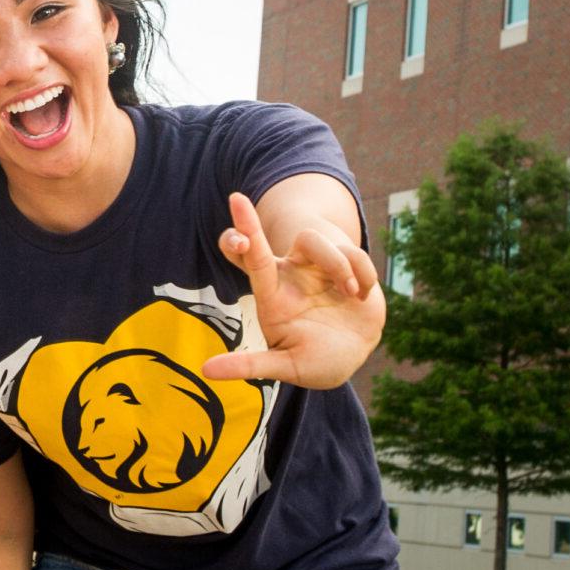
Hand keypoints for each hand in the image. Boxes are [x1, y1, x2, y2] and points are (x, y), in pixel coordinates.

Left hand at [201, 190, 384, 388]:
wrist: (354, 357)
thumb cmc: (314, 363)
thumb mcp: (283, 366)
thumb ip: (248, 365)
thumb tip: (205, 370)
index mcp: (273, 294)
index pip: (254, 257)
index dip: (245, 229)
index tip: (236, 199)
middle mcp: (294, 274)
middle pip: (299, 239)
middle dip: (311, 239)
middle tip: (286, 238)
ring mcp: (321, 268)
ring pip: (325, 244)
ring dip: (341, 266)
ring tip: (351, 295)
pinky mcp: (349, 266)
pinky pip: (356, 254)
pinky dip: (364, 275)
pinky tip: (362, 298)